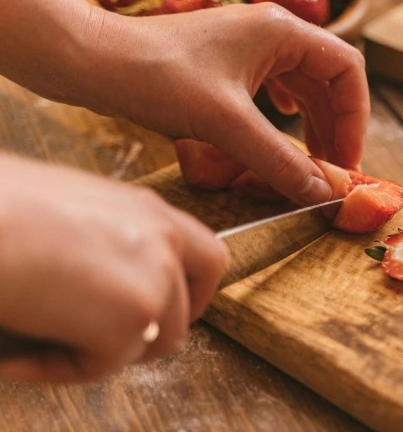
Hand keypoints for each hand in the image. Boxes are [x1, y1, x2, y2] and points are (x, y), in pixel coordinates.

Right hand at [0, 155, 228, 382]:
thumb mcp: (69, 208)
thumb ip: (104, 240)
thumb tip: (92, 278)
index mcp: (148, 210)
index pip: (205, 258)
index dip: (188, 293)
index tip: (154, 311)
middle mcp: (165, 239)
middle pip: (188, 310)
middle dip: (150, 334)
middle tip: (100, 340)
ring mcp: (158, 278)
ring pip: (154, 344)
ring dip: (104, 352)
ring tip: (47, 340)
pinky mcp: (136, 317)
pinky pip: (105, 366)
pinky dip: (61, 368)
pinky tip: (23, 353)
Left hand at [74, 3, 369, 205]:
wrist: (93, 62)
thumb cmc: (156, 77)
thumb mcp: (225, 124)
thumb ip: (278, 160)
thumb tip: (320, 193)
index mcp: (281, 31)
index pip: (347, 70)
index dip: (355, 118)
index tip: (346, 159)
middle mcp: (271, 33)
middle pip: (328, 80)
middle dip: (335, 126)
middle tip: (331, 170)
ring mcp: (249, 46)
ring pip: (303, 86)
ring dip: (313, 124)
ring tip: (312, 163)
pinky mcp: (228, 63)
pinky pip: (276, 88)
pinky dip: (289, 115)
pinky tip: (284, 130)